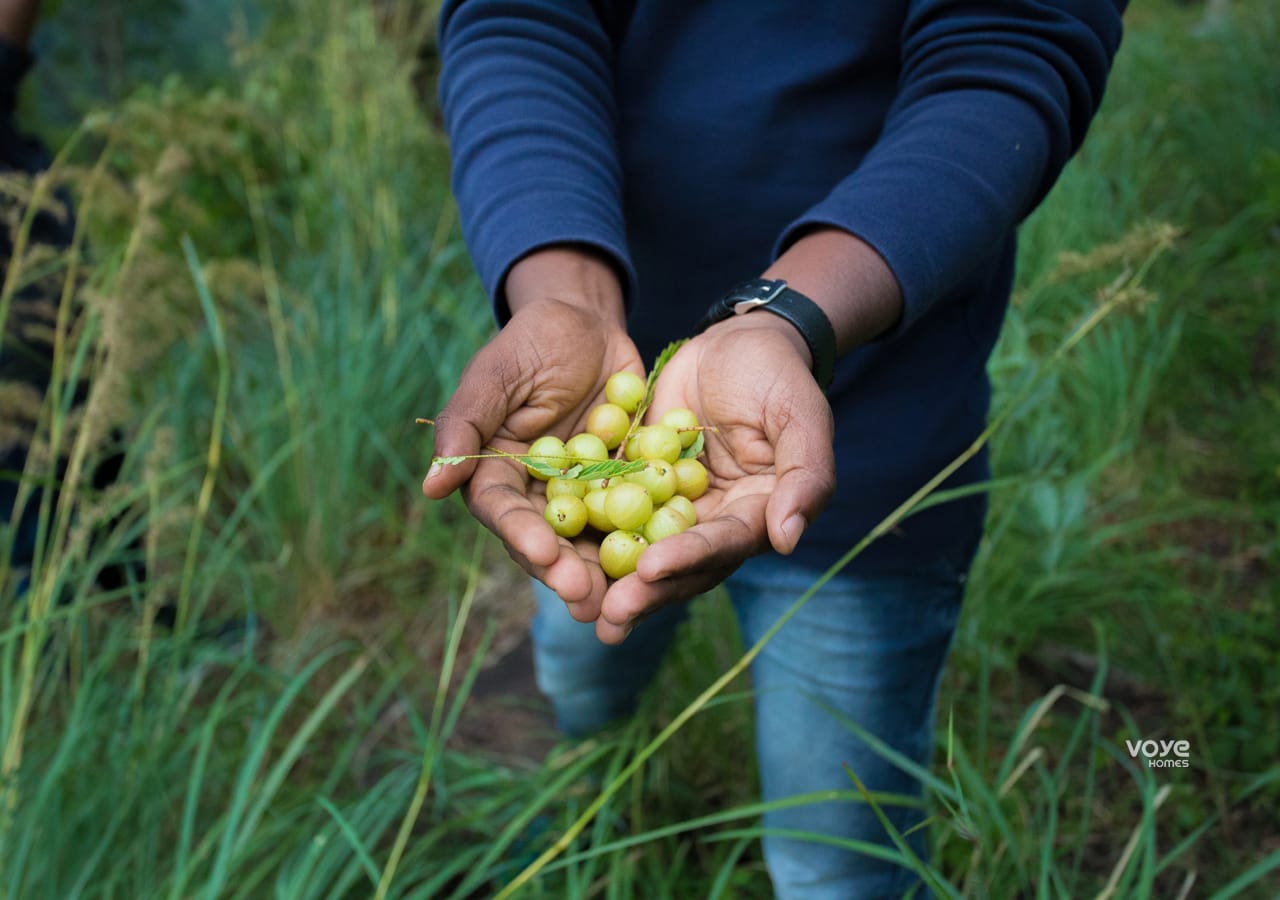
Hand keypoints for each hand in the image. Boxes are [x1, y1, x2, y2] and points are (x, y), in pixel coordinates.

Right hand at [422, 249, 641, 615]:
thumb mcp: (494, 374)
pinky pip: (638, 512)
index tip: (544, 555)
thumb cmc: (529, 342)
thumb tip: (432, 486)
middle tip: (589, 598)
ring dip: (607, 571)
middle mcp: (539, 494)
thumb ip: (465, 424)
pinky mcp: (624, 484)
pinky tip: (669, 556)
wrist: (585, 322)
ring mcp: (584, 493)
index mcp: (497, 475)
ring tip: (624, 600)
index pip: (506, 513)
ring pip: (594, 539)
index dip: (524, 536)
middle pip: (550, 542)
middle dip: (568, 572)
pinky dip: (651, 535)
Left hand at [593, 313, 835, 643]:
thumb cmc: (779, 375)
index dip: (688, 558)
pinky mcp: (637, 483)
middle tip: (606, 614)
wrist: (738, 341)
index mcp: (755, 516)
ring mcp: (671, 506)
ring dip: (608, 577)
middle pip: (677, 564)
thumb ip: (804, 476)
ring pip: (638, 548)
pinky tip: (548, 546)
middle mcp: (711, 522)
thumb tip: (785, 539)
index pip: (722, 544)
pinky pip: (609, 507)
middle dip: (642, 590)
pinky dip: (582, 528)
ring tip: (575, 600)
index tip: (651, 567)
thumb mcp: (801, 416)